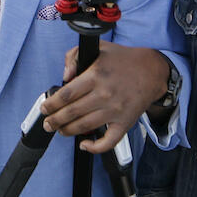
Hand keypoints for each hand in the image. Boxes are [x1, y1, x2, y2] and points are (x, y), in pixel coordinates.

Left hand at [39, 43, 168, 153]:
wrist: (152, 71)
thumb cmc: (124, 60)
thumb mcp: (98, 48)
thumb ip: (74, 57)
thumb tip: (65, 76)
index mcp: (96, 75)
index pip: (66, 94)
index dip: (51, 104)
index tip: (45, 108)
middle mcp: (104, 94)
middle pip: (71, 113)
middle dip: (54, 121)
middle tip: (48, 123)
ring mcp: (115, 110)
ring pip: (84, 127)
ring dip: (67, 131)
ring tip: (60, 130)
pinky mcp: (124, 123)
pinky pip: (108, 141)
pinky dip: (94, 147)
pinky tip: (84, 144)